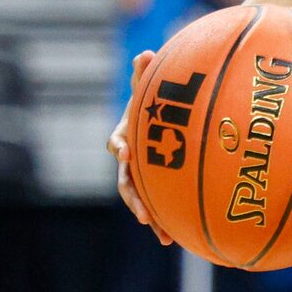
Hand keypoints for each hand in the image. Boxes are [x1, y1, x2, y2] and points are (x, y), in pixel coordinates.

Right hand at [109, 52, 172, 243]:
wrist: (155, 121)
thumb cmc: (152, 104)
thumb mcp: (149, 89)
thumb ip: (146, 75)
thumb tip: (146, 53)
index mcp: (125, 135)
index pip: (117, 142)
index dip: (120, 145)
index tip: (125, 150)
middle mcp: (129, 160)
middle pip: (125, 181)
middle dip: (133, 198)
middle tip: (141, 213)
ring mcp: (139, 176)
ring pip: (140, 199)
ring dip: (149, 217)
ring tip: (162, 234)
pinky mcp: (153, 187)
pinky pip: (157, 206)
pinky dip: (163, 221)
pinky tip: (175, 239)